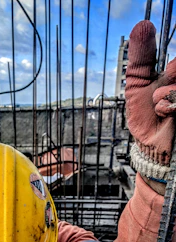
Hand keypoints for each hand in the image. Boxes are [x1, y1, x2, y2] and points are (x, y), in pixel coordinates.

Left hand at [126, 20, 175, 180]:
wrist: (151, 147)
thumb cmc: (147, 117)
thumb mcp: (138, 82)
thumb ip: (142, 55)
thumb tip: (143, 25)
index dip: (173, 65)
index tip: (166, 69)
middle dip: (171, 74)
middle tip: (161, 89)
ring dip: (166, 95)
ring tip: (161, 107)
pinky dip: (170, 106)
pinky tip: (166, 115)